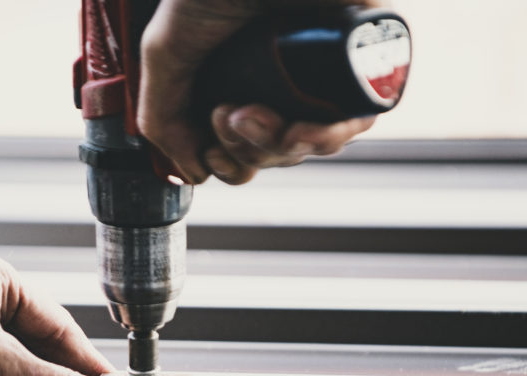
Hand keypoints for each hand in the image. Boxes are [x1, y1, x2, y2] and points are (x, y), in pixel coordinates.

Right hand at [137, 0, 377, 184]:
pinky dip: (327, 135)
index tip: (212, 152)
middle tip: (228, 116)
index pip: (245, 146)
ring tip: (247, 113)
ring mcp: (325, 69)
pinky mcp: (364, 58)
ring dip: (277, 147)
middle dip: (247, 152)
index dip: (229, 163)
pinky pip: (356, 119)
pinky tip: (300, 127)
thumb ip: (162, 114)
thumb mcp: (166, 51)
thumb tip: (195, 172)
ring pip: (314, 143)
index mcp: (243, 77)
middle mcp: (285, 76)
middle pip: (277, 152)